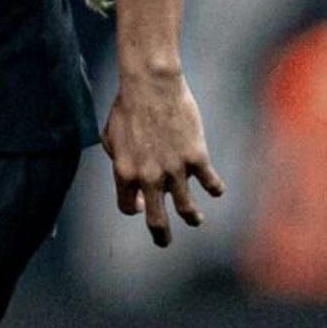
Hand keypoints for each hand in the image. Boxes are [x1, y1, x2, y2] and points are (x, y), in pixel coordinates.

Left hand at [102, 66, 223, 247]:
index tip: (143, 205)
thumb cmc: (127, 106)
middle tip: (164, 241)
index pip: (128, 207)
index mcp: (125, 174)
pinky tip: (216, 190)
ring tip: (196, 220)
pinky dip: (214, 189)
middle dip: (161, 236)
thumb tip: (128, 174)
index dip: (135, 208)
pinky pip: (210, 182)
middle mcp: (149, 178)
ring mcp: (175, 170)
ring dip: (192, 218)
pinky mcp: (196, 157)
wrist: (151, 85)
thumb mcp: (110, 136)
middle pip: (156, 221)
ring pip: (187, 208)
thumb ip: (117, 159)